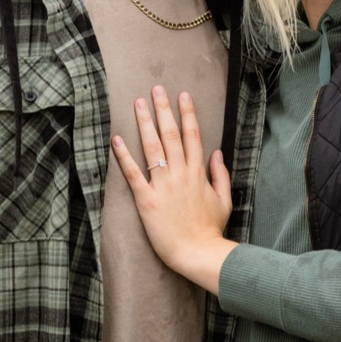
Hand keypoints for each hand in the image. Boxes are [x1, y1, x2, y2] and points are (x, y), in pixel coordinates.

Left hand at [111, 87, 237, 292]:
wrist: (198, 253)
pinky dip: (124, 156)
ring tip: (138, 103)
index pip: (193, 135)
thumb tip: (217, 153)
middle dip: (163, 109)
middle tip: (156, 89)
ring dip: (145, 123)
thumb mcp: (224, 200)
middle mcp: (180, 174)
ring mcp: (163, 186)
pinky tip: (116, 139)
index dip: (187, 113)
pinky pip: (133, 173)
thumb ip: (220, 175)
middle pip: (171, 134)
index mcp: (198, 173)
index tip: (183, 95)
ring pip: (153, 147)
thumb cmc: (210, 230)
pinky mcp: (146, 200)